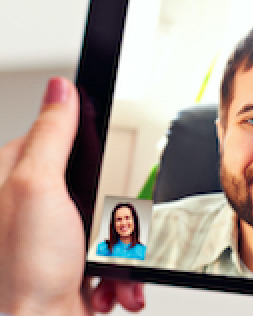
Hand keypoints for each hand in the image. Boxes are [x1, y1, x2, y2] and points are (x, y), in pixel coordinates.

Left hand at [0, 78, 143, 314]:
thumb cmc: (21, 273)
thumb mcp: (38, 188)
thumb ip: (51, 135)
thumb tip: (60, 87)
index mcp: (14, 176)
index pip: (55, 136)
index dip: (85, 144)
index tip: (100, 159)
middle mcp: (31, 205)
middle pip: (93, 179)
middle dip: (112, 207)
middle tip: (104, 223)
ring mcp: (55, 236)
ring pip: (108, 218)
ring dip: (121, 245)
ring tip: (110, 262)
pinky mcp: (74, 262)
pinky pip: (113, 251)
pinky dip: (119, 270)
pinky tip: (109, 283)